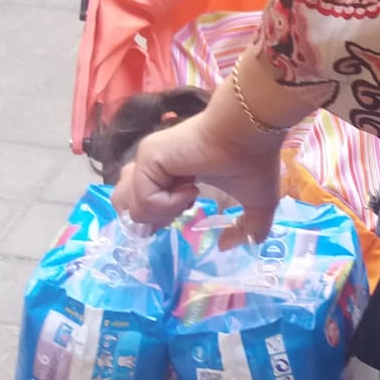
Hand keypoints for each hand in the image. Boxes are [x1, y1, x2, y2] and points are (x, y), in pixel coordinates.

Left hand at [112, 107, 284, 245]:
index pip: (140, 199)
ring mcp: (148, 159)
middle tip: (180, 208)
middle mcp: (154, 165)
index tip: (186, 209)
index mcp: (170, 172)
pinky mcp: (148, 157)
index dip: (157, 216)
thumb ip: (246, 230)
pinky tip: (191, 188)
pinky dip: (168, 204)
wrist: (249, 133)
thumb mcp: (256, 204)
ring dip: (162, 213)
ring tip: (187, 198)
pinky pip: (144, 199)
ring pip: (129, 205)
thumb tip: (225, 247)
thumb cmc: (253, 162)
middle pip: (123, 203)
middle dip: (151, 218)